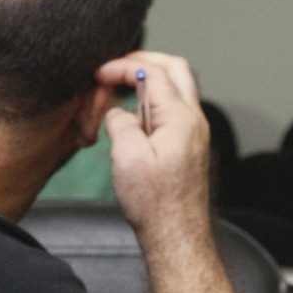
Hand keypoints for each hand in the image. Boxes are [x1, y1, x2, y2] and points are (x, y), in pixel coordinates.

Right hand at [97, 52, 210, 239]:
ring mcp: (193, 131)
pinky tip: (130, 118)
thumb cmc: (154, 201)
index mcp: (180, 118)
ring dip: (148, 81)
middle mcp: (193, 119)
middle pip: (175, 69)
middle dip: (143, 62)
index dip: (124, 67)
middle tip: (115, 68)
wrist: (175, 231)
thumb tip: (117, 112)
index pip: (154, 73)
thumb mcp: (127, 157)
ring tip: (118, 91)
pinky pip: (172, 109)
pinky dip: (151, 102)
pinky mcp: (187, 144)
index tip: (99, 73)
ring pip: (176, 88)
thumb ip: (121, 124)